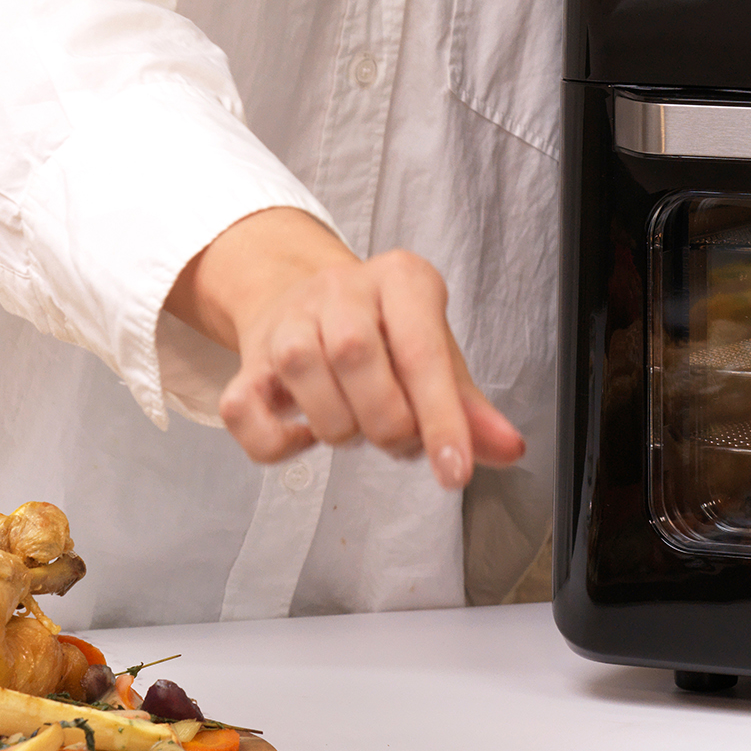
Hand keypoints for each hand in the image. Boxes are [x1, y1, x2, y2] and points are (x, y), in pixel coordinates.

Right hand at [170, 208, 525, 489]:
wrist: (309, 300)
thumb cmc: (386, 334)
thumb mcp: (438, 356)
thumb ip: (470, 408)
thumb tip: (507, 448)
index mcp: (401, 279)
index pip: (421, 350)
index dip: (441, 418)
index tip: (455, 471)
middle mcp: (340, 288)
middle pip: (354, 353)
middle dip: (386, 421)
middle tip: (399, 438)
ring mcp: (288, 320)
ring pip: (301, 372)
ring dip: (337, 427)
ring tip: (356, 427)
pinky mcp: (248, 359)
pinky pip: (243, 408)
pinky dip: (276, 441)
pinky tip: (304, 437)